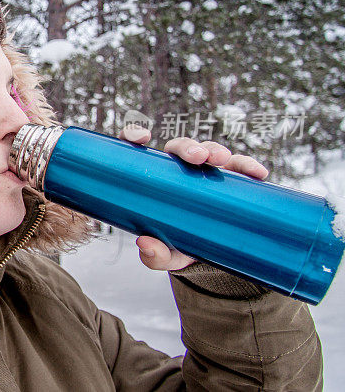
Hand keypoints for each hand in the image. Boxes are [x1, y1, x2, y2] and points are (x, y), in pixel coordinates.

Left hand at [117, 125, 268, 270]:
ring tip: (222, 160)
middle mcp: (179, 170)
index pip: (139, 149)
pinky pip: (240, 167)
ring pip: (208, 151)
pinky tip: (257, 173)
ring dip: (215, 150)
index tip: (141, 137)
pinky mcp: (232, 179)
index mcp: (155, 179)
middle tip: (195, 157)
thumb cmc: (179, 247)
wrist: (211, 257)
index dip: (134, 135)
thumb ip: (154, 255)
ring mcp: (206, 172)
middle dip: (187, 147)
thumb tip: (146, 244)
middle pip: (179, 148)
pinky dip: (248, 166)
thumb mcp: (166, 256)